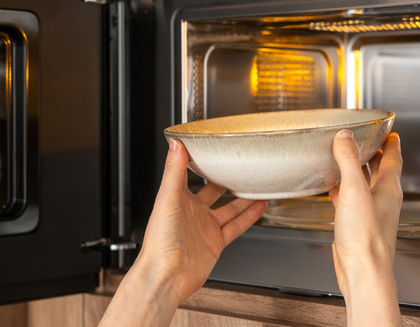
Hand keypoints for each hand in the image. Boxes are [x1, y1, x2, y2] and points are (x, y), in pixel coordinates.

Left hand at [101, 139, 267, 326]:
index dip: (200, 162)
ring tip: (257, 185)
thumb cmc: (159, 241)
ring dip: (243, 198)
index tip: (212, 149)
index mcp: (177, 199)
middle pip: (213, 192)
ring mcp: (205, 228)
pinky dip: (249, 217)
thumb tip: (175, 144)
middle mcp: (192, 212)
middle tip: (239, 167)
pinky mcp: (216, 243)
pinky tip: (259, 207)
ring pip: (229, 209)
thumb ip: (173, 171)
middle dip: (225, 180)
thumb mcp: (168, 198)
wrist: (166, 275)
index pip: (190, 175)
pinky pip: (236, 226)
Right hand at [330, 130, 402, 325]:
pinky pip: (351, 201)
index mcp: (389, 189)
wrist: (363, 271)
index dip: (391, 143)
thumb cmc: (366, 237)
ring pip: (365, 186)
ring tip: (346, 161)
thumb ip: (348, 161)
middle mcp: (383, 200)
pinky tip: (333, 191)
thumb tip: (345, 138)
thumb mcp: (354, 190)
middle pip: (380, 171)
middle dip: (373, 155)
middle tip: (365, 142)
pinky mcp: (358, 226)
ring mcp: (371, 213)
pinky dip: (344, 191)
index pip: (393, 159)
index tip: (389, 132)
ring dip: (357, 172)